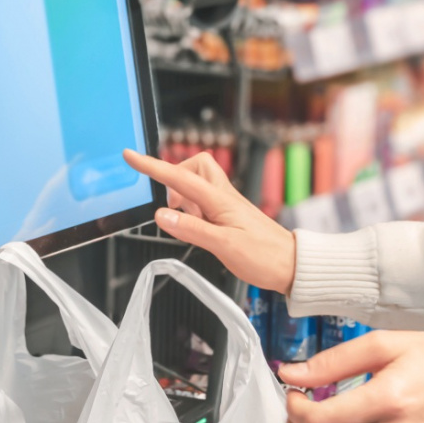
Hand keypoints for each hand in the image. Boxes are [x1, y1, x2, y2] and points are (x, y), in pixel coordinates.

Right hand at [122, 149, 295, 294]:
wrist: (293, 265)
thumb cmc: (265, 257)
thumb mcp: (224, 246)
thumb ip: (192, 229)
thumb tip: (161, 216)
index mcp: (220, 200)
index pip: (179, 178)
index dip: (152, 166)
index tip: (131, 157)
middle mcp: (224, 197)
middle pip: (193, 167)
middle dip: (174, 177)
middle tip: (170, 204)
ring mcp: (228, 205)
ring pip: (198, 185)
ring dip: (184, 199)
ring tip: (189, 224)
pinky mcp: (230, 215)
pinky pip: (205, 202)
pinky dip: (195, 212)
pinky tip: (200, 229)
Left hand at [279, 331, 423, 422]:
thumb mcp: (384, 346)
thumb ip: (335, 361)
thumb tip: (292, 372)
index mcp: (387, 399)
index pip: (321, 419)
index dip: (295, 408)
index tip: (293, 391)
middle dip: (303, 421)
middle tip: (304, 402)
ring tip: (322, 410)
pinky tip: (344, 417)